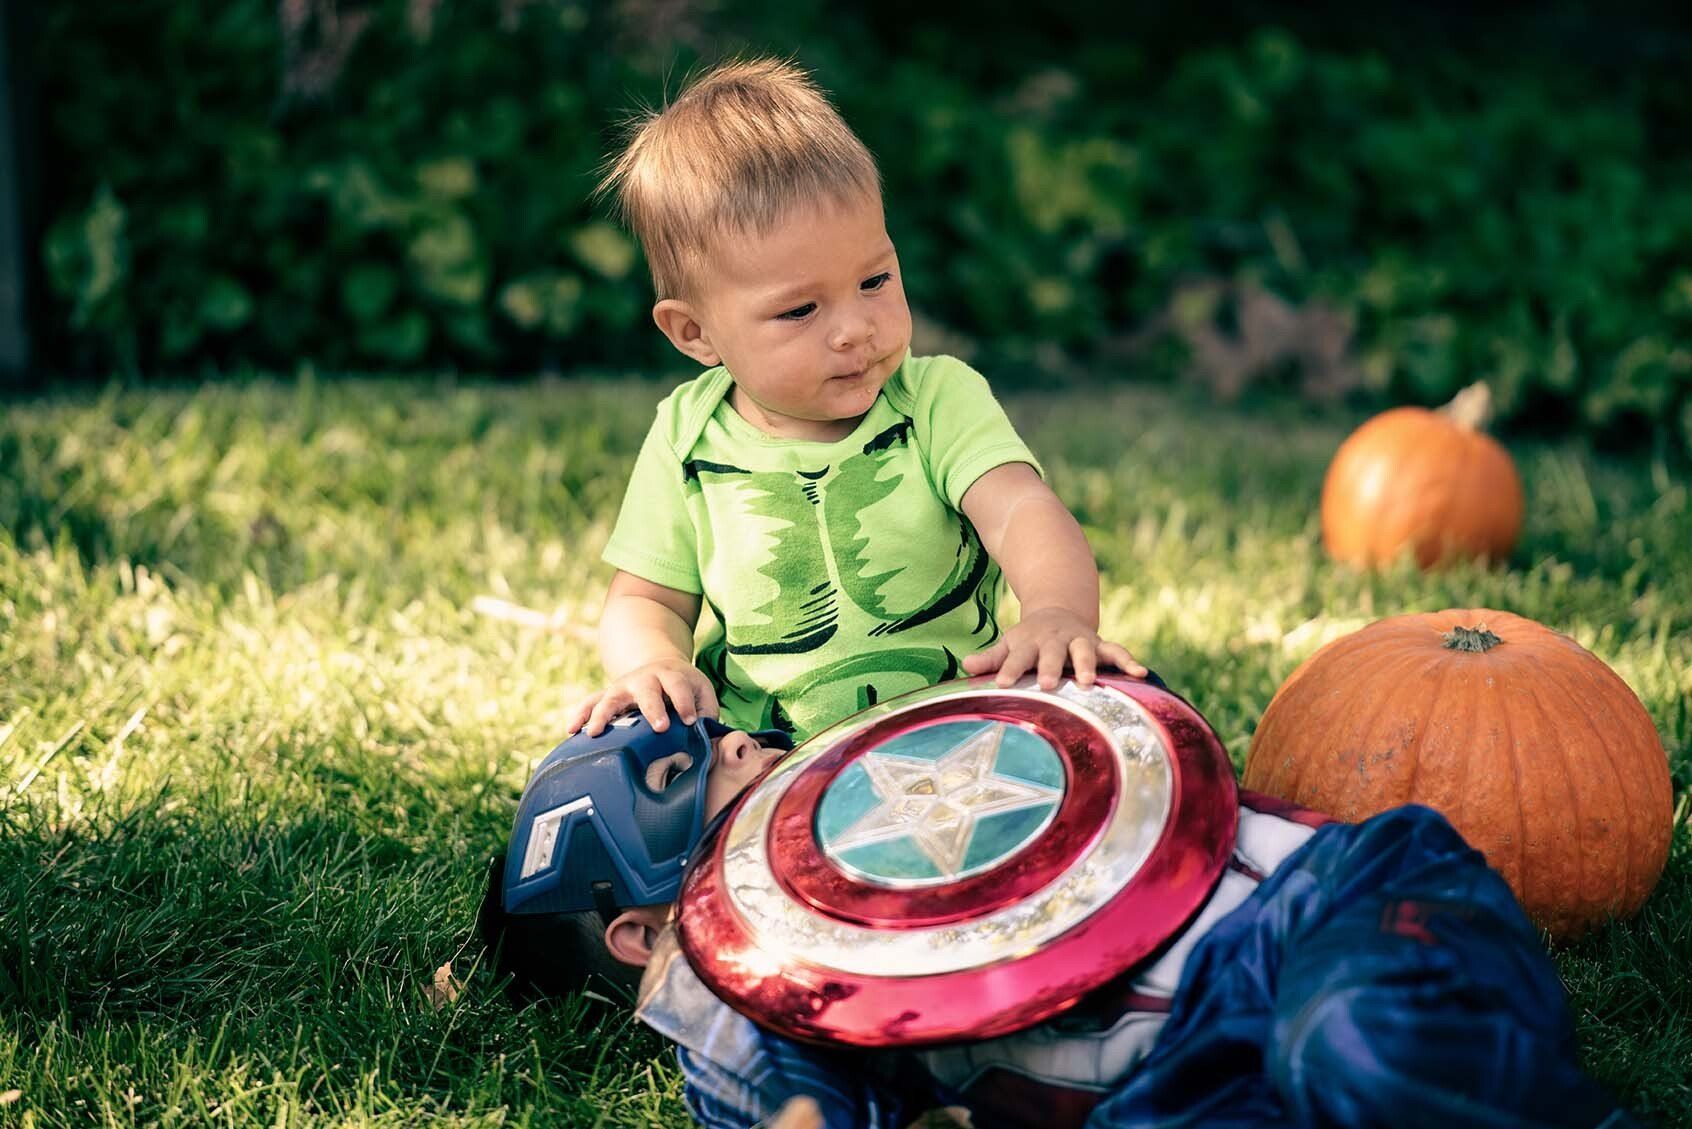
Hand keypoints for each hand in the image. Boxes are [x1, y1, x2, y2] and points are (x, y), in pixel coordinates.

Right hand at [563, 658, 719, 737]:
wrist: (661, 666)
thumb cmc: (685, 688)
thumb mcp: (702, 694)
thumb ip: (708, 715)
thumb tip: (710, 743)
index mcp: (672, 676)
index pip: (679, 687)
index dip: (685, 703)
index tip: (690, 721)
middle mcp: (645, 679)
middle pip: (647, 690)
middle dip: (652, 708)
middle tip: (658, 727)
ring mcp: (623, 687)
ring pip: (610, 697)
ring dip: (602, 714)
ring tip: (594, 733)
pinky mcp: (608, 695)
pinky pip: (589, 702)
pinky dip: (579, 714)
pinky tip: (571, 731)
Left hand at [961, 607, 1146, 689]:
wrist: (1057, 613)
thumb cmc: (1028, 639)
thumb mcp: (1008, 645)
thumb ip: (991, 658)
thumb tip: (965, 664)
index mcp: (1029, 643)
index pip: (1016, 658)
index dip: (1009, 670)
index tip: (1002, 685)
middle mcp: (1055, 641)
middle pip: (1052, 654)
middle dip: (1050, 667)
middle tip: (1046, 684)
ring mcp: (1079, 641)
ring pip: (1084, 651)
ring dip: (1087, 665)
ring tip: (1089, 682)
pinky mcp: (1100, 645)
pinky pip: (1116, 652)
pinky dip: (1128, 661)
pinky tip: (1141, 673)